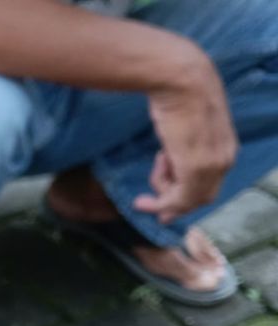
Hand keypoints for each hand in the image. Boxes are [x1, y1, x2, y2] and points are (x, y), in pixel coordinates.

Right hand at [135, 48, 237, 223]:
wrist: (181, 79)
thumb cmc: (179, 93)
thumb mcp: (186, 121)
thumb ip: (184, 140)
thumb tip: (169, 149)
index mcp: (226, 148)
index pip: (209, 184)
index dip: (185, 196)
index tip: (158, 198)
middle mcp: (224, 160)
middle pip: (200, 198)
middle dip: (172, 202)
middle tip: (142, 201)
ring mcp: (212, 166)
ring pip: (187, 200)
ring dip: (162, 193)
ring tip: (156, 160)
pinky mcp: (195, 169)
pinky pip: (178, 200)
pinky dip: (160, 203)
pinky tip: (148, 184)